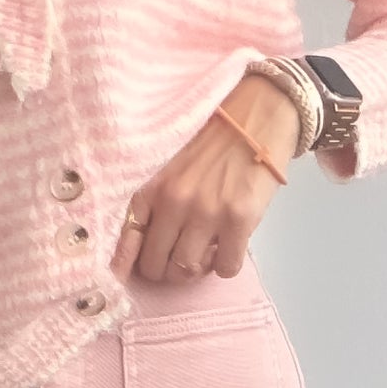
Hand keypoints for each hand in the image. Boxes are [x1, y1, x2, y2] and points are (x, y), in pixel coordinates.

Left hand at [114, 72, 299, 283]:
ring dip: (196, 270)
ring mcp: (207, 212)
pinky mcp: (239, 220)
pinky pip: (225, 268)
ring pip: (188, 270)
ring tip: (206, 252)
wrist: (259, 114)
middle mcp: (175, 200)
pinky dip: (226, 266)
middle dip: (166, 269)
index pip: (128, 239)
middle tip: (180, 259)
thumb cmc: (213, 140)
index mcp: (153, 184)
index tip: (132, 273)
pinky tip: (229, 246)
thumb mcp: (170, 163)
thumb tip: (138, 249)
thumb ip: (154, 199)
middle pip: (156, 265)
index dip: (127, 264)